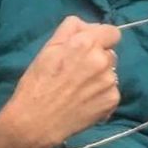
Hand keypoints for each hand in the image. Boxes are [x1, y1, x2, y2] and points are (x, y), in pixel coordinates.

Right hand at [2, 16, 121, 147]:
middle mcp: (102, 60)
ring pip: (111, 73)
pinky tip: (84, 102)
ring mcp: (110, 82)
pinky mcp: (112, 101)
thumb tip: (89, 26)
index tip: (90, 48)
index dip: (101, 39)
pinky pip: (111, 92)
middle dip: (97, 59)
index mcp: (86, 43)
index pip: (112, 32)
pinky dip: (101, 96)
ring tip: (79, 90)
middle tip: (77, 72)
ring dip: (100, 78)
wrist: (35, 122)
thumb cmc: (37, 83)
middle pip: (110, 53)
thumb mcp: (48, 48)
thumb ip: (70, 29)